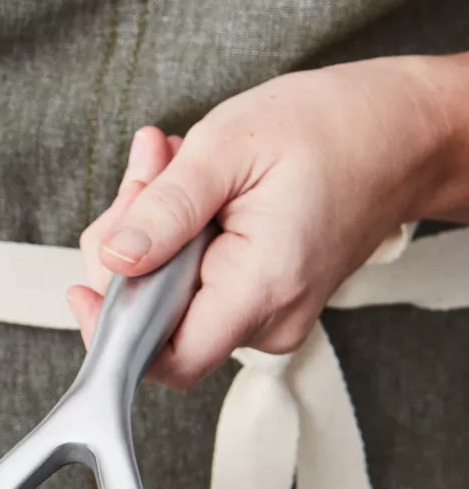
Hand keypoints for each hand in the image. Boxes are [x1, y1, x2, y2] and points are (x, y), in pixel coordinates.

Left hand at [69, 56, 468, 386]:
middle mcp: (268, 319)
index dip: (112, 331)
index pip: (166, 360)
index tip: (85, 287)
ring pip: (168, 297)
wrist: (403, 132)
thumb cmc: (335, 128)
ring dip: (149, 230)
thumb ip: (163, 208)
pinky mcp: (261, 301)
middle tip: (145, 173)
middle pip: (155, 319)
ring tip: (170, 165)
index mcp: (261, 288)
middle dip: (128, 245)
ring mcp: (267, 316)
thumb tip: (111, 257)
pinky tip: (186, 187)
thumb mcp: (230, 147)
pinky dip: (175, 237)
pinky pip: (192, 284)